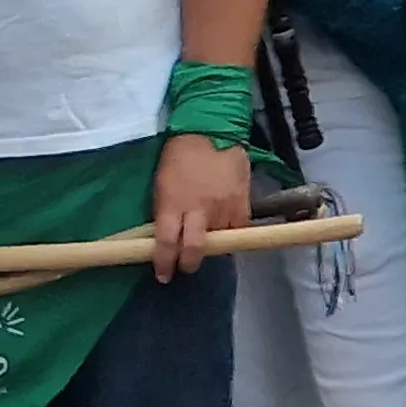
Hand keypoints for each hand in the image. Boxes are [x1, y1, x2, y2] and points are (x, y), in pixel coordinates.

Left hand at [149, 134, 250, 280]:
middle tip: (185, 267)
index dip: (164, 262)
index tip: (163, 275)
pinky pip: (239, 229)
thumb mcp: (162, 184)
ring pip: (219, 241)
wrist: (212, 131)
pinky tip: (226, 230)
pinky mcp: (243, 204)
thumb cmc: (179, 156)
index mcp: (172, 203)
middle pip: (194, 249)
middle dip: (188, 264)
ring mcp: (223, 208)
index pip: (166, 242)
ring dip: (212, 245)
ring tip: (207, 241)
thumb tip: (168, 236)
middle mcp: (198, 210)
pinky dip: (232, 233)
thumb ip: (165, 211)